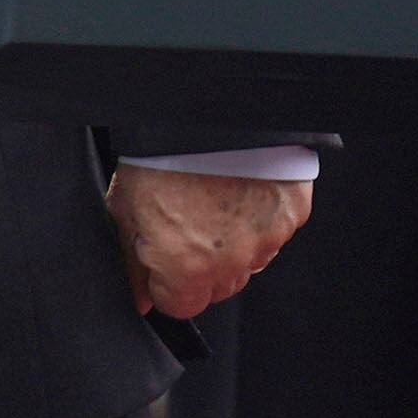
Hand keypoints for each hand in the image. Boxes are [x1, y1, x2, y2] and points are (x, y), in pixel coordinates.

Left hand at [107, 165, 310, 318]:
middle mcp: (232, 261)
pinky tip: (236, 190)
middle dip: (199, 266)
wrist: (204, 112)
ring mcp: (267, 239)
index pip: (180, 305)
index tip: (160, 258)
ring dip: (232, 244)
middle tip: (184, 223)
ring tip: (210, 201)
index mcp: (186, 265)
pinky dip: (257, 218)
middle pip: (217, 287)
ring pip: (248, 262)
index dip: (166, 282)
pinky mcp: (292, 214)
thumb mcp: (125, 206)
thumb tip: (140, 298)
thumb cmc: (159, 153)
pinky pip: (274, 232)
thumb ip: (131, 260)